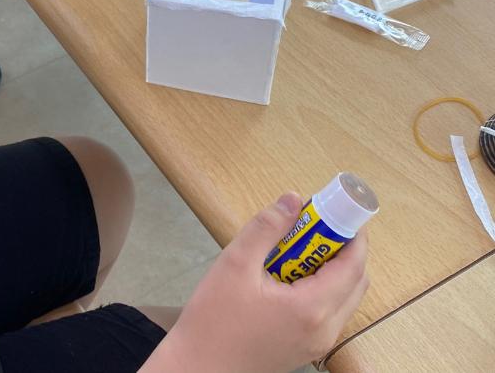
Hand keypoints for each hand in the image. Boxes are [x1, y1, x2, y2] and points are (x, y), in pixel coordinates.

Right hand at [142, 194, 368, 372]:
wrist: (198, 368)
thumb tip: (294, 198)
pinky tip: (287, 274)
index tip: (336, 207)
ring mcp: (318, 342)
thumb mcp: (234, 265)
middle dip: (342, 247)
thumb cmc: (213, 319)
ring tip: (297, 246)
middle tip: (314, 223)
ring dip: (332, 267)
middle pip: (355, 281)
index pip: (353, 265)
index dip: (352, 233)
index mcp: (312, 308)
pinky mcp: (306, 348)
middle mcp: (325, 329)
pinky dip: (321, 286)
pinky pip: (329, 311)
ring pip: (344, 297)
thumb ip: (266, 228)